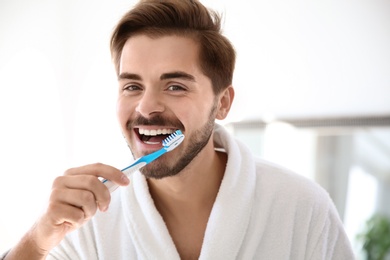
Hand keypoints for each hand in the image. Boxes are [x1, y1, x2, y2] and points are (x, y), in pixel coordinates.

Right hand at [6, 163, 129, 258]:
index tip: (126, 181)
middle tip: (105, 208)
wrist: (46, 231)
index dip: (113, 173)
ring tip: (82, 215)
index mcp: (71, 173)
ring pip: (88, 199)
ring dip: (91, 211)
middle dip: (105, 196)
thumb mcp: (86, 197)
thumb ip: (98, 188)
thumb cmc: (70, 212)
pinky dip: (80, 221)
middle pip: (93, 182)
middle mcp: (61, 180)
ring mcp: (55, 193)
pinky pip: (78, 215)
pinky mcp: (52, 208)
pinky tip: (71, 222)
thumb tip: (121, 180)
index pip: (96, 167)